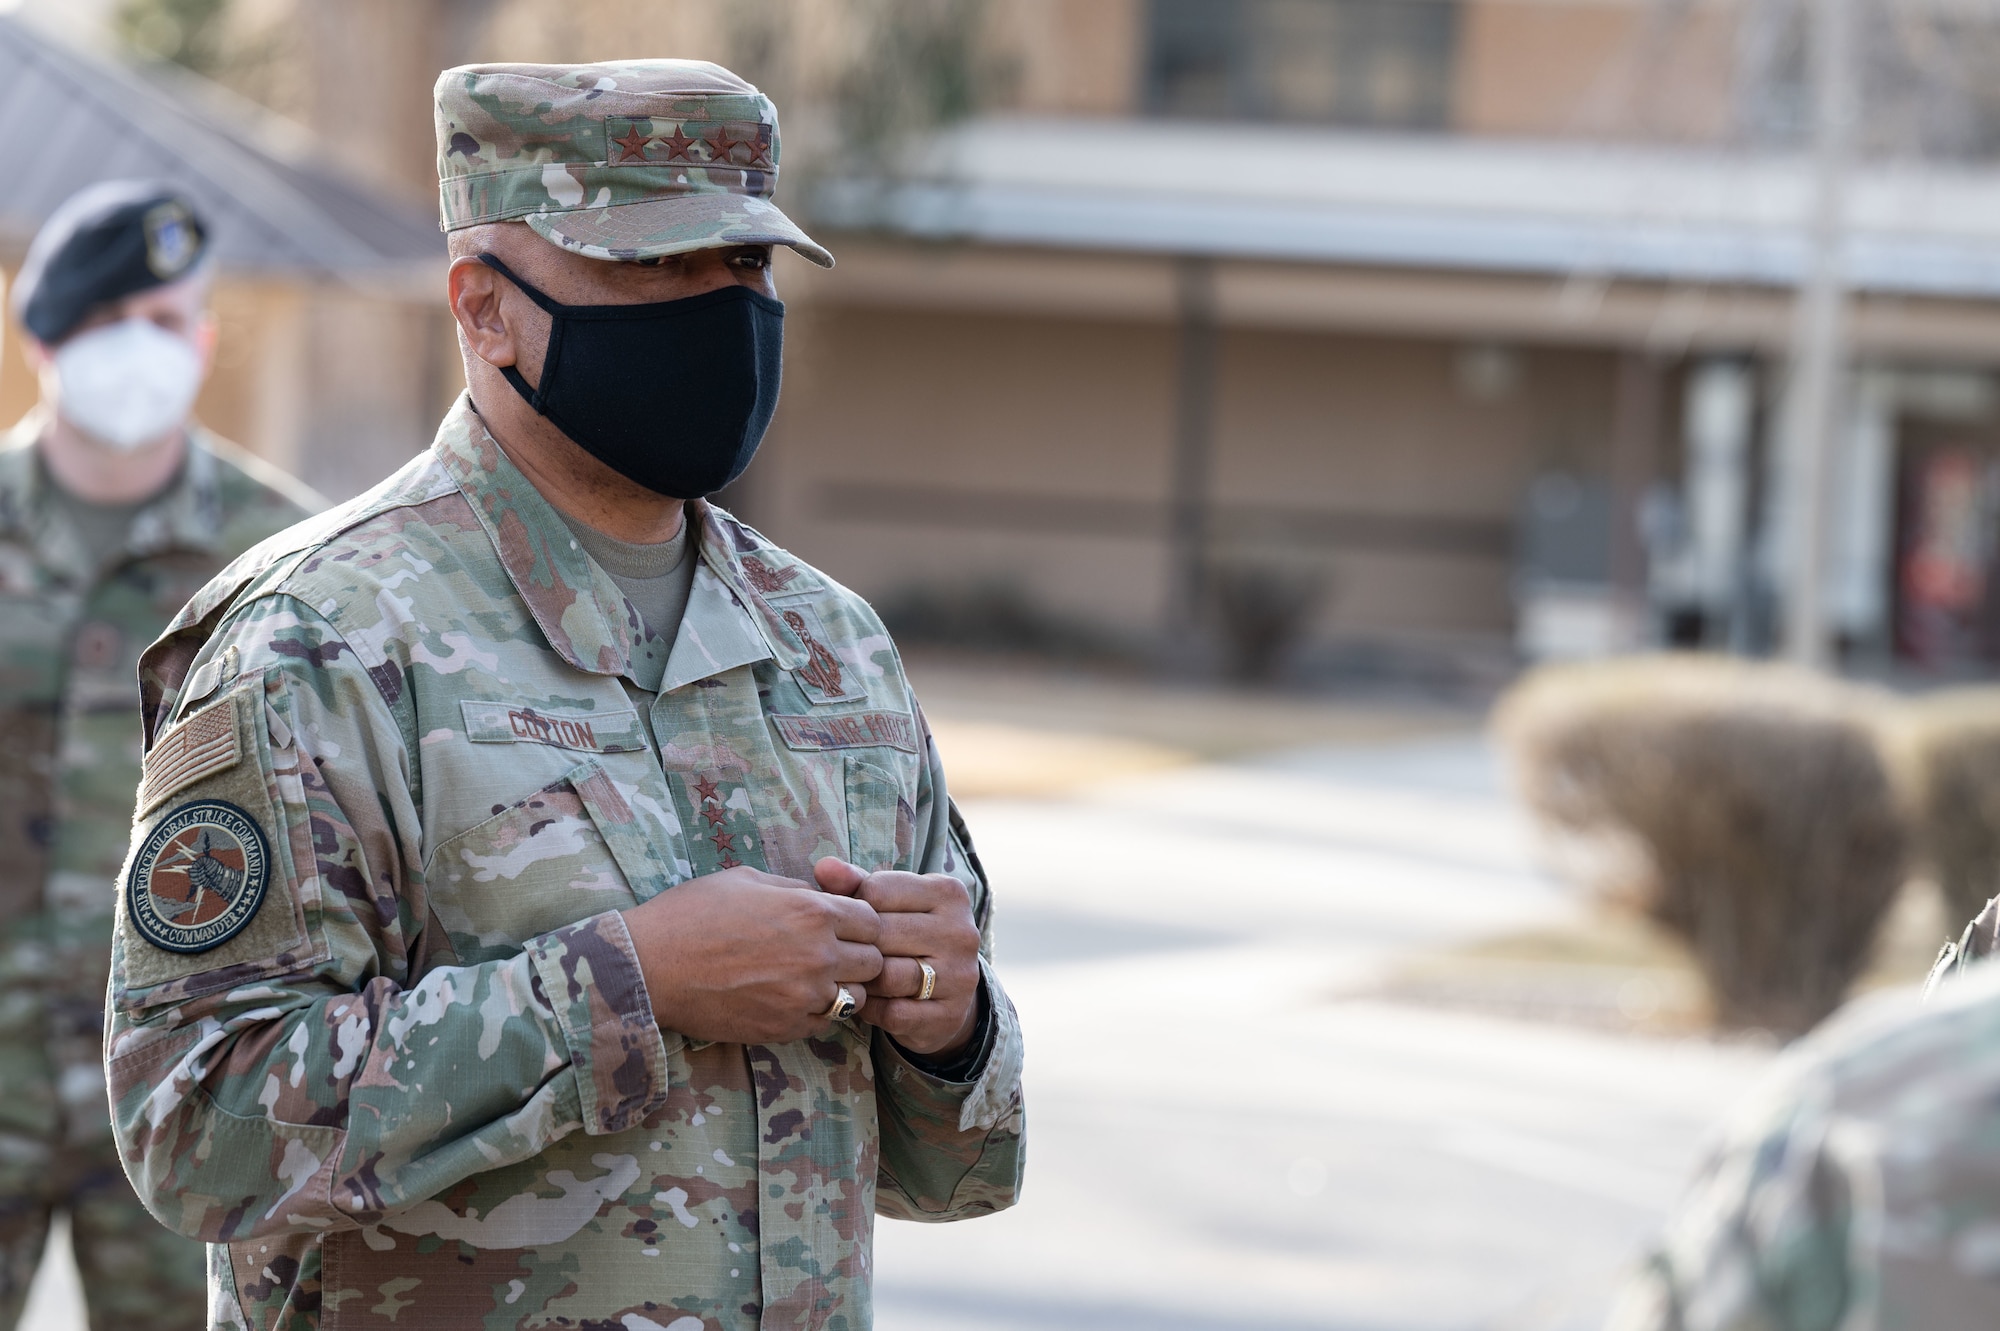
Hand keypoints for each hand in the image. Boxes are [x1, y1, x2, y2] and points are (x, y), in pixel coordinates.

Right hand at [623, 866, 882, 1043]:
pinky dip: (818, 1012)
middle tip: (832, 954)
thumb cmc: (693, 914)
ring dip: (843, 987)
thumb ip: (795, 889)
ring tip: (813, 980)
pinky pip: (826, 1023)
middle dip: (859, 956)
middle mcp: (819, 954)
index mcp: (813, 911)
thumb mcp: (748, 881)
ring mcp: (805, 996)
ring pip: (856, 997)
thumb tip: (822, 894)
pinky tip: (792, 999)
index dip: (861, 922)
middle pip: (873, 961)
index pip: (873, 920)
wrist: (651, 966)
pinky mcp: (786, 1027)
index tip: (843, 926)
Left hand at [815, 859, 981, 1056]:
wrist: (950, 993)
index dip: (855, 906)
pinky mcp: (950, 1014)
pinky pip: (893, 1012)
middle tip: (847, 952)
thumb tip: (824, 867)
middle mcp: (961, 931)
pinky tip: (871, 1001)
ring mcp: (959, 975)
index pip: (878, 890)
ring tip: (858, 976)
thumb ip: (856, 882)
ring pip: (886, 975)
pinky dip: (872, 1009)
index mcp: (948, 892)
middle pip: (881, 934)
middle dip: (858, 945)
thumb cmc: (909, 935)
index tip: (856, 919)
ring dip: (864, 979)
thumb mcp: (891, 903)